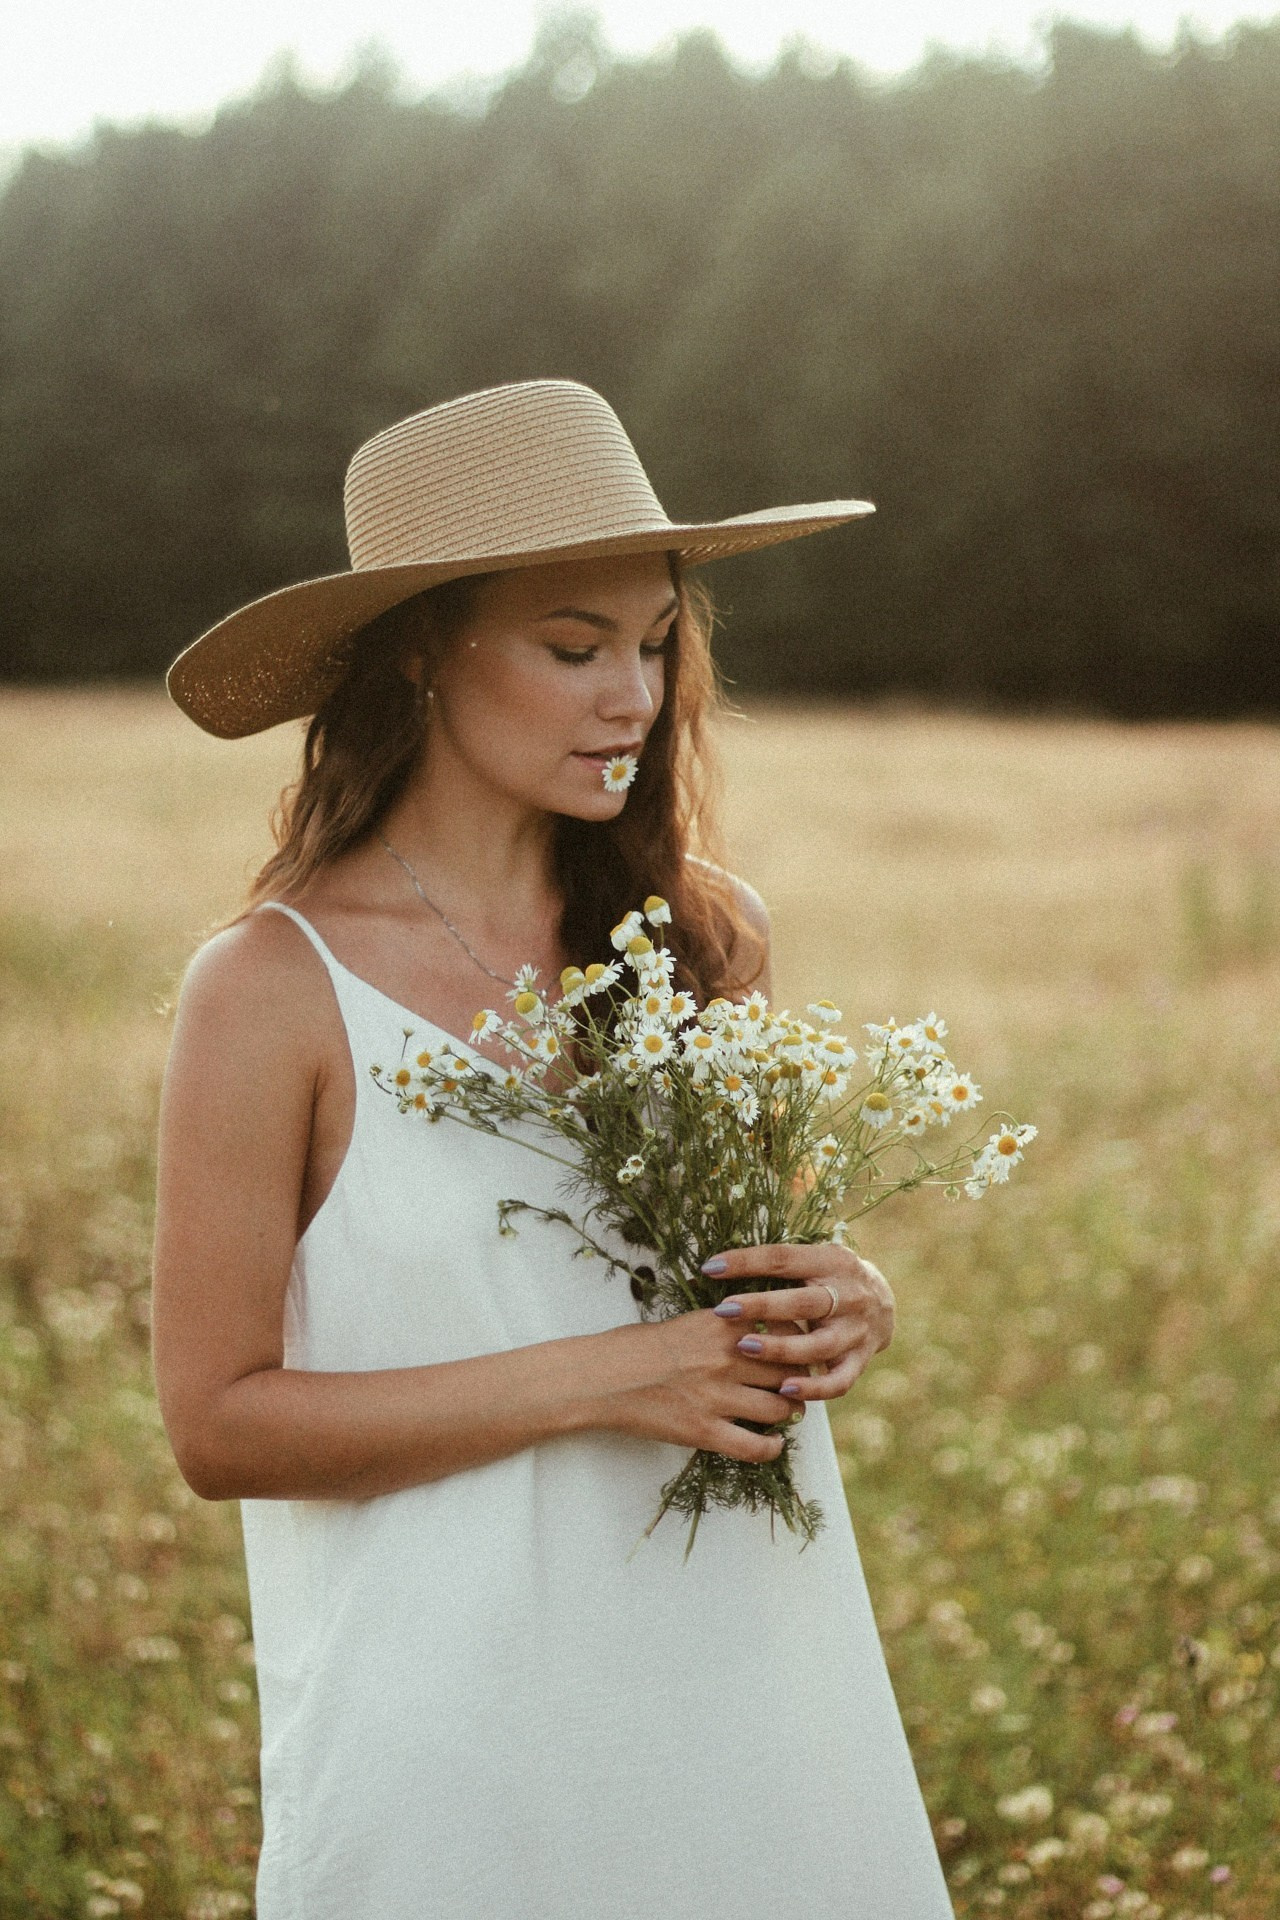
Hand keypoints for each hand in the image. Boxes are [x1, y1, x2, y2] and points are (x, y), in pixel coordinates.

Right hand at [586, 1304, 810, 1462]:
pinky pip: (754, 1447)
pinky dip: (770, 1449)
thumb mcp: (687, 1322)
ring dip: (789, 1414)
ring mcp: (717, 1396)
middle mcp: (727, 1358)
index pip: (786, 1329)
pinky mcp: (704, 1431)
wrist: (603, 1377)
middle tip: (799, 1386)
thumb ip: (725, 1329)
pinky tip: (773, 1446)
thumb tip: (760, 1337)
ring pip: (779, 1409)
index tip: (802, 1350)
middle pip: (789, 1370)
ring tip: (786, 1414)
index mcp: (723, 1325)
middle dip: (799, 1380)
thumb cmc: (638, 1347)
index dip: (801, 1342)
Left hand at [703, 1242, 894, 1404]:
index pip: (784, 1259)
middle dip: (762, 1306)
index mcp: (831, 1261)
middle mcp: (849, 1295)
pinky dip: (813, 1388)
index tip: (711, 1268)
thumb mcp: (810, 1260)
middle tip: (724, 1310)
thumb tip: (710, 1268)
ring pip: (818, 1345)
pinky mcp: (860, 1361)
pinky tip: (784, 1390)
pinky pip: (838, 1381)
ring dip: (781, 1348)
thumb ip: (773, 1266)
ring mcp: (856, 1331)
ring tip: (744, 1348)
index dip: (746, 1261)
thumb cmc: (828, 1279)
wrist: (883, 1303)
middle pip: (803, 1302)